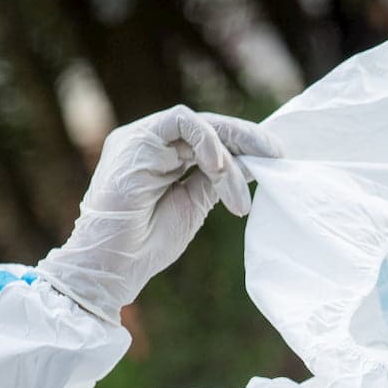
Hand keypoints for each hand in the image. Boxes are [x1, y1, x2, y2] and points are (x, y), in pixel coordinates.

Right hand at [36, 106, 281, 318]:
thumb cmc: (146, 244)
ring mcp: (141, 138)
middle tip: (276, 155)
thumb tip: (252, 161)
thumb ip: (217, 180)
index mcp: (163, 156)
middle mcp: (151, 142)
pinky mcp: (134, 140)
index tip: (274, 157)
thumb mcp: (194, 206)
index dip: (243, 143)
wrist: (112, 266)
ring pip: (199, 125)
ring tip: (236, 197)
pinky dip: (206, 141)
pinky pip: (180, 121)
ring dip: (227, 157)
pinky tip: (217, 170)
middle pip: (208, 126)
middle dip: (246, 139)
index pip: (210, 138)